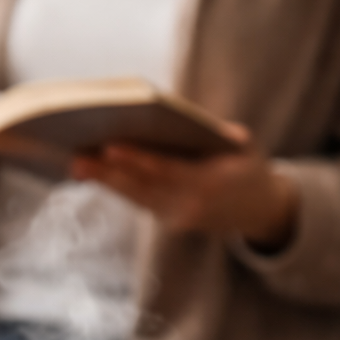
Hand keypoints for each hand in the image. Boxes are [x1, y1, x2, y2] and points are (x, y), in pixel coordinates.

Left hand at [70, 123, 298, 249]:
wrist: (262, 211)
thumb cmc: (250, 167)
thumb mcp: (244, 145)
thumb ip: (217, 132)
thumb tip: (181, 118)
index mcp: (209, 184)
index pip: (166, 171)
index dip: (136, 160)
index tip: (110, 147)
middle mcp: (189, 206)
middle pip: (141, 187)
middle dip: (107, 174)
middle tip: (77, 158)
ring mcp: (177, 218)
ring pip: (135, 197)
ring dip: (105, 182)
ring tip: (77, 165)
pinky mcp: (168, 222)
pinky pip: (139, 202)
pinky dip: (117, 188)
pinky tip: (95, 175)